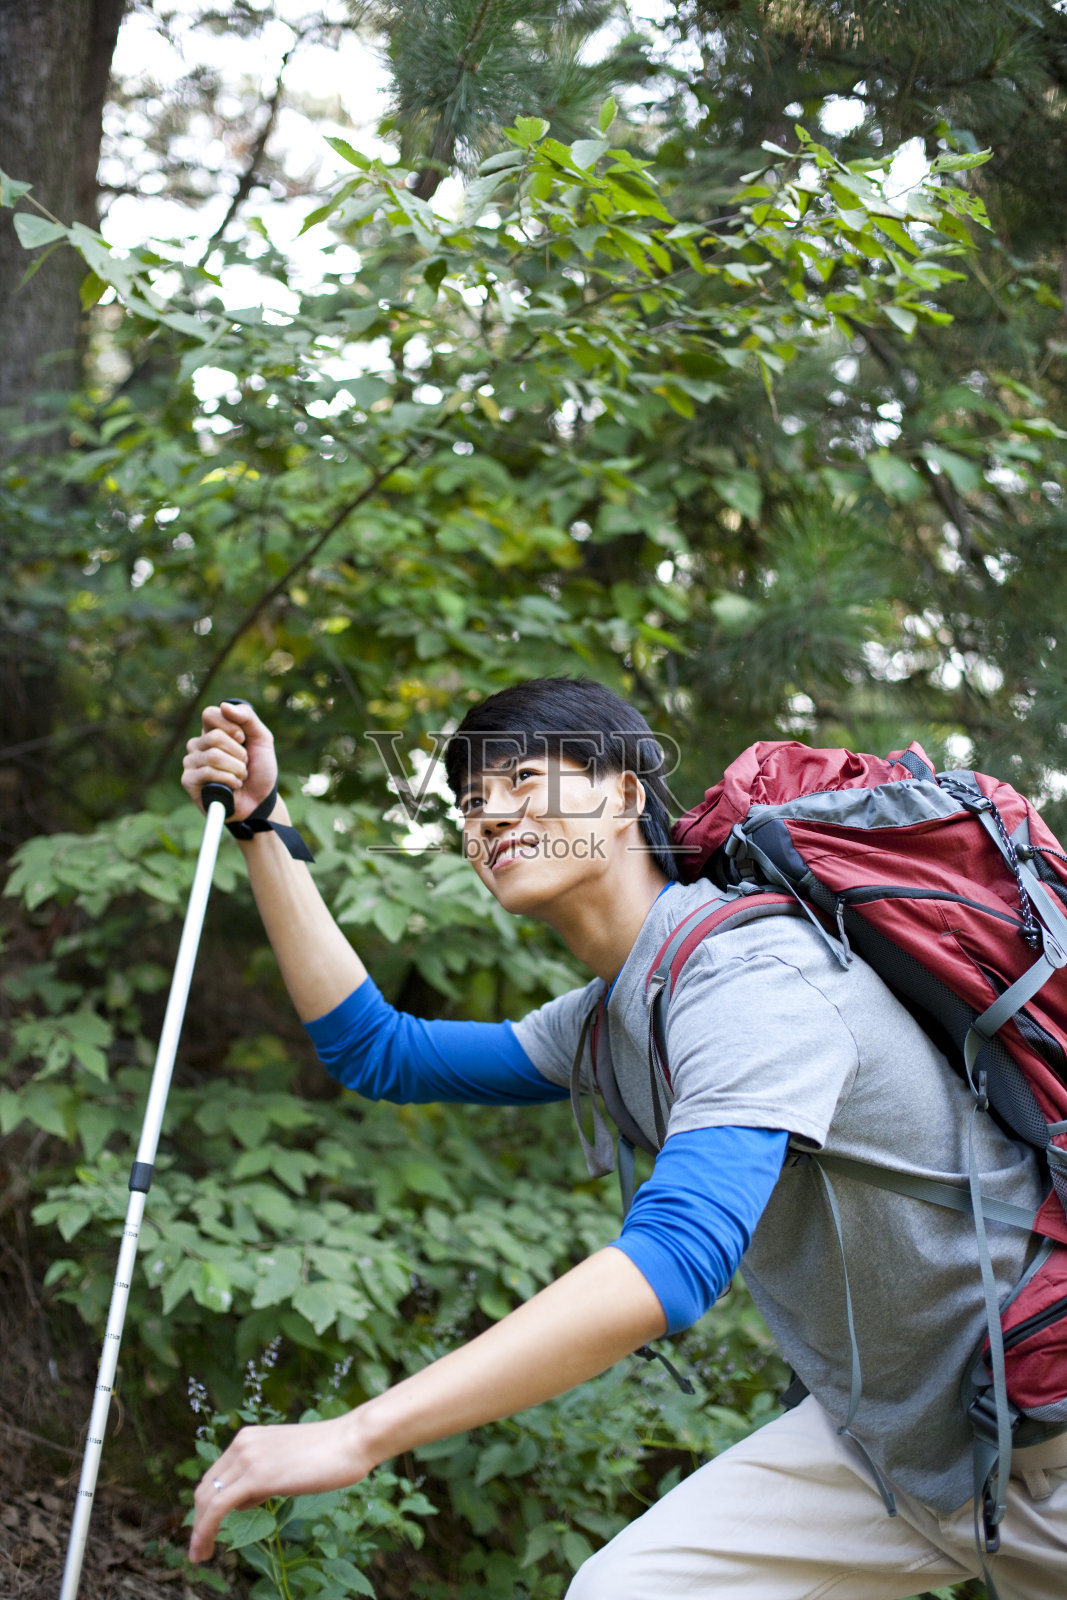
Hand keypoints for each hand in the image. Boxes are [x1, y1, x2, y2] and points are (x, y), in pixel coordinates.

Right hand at [182, 701, 277, 822]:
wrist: (261, 800)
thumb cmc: (260, 769)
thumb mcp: (262, 739)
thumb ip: (248, 718)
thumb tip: (224, 705)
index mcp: (212, 731)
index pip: (209, 714)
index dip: (230, 725)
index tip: (243, 739)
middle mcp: (198, 745)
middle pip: (215, 737)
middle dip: (239, 753)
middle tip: (244, 764)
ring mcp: (191, 762)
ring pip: (213, 756)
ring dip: (237, 768)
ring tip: (240, 776)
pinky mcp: (188, 780)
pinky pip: (208, 773)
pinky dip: (229, 780)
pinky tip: (234, 786)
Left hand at [189, 1410, 372, 1562]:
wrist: (352, 1440)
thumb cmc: (330, 1452)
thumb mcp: (287, 1460)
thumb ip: (265, 1473)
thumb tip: (248, 1495)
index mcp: (249, 1438)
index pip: (215, 1476)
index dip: (206, 1506)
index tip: (207, 1530)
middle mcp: (242, 1444)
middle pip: (205, 1489)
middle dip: (198, 1521)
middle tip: (200, 1549)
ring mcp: (248, 1458)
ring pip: (207, 1500)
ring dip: (199, 1531)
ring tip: (201, 1556)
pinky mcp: (257, 1476)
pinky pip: (218, 1507)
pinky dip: (205, 1530)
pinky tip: (205, 1549)